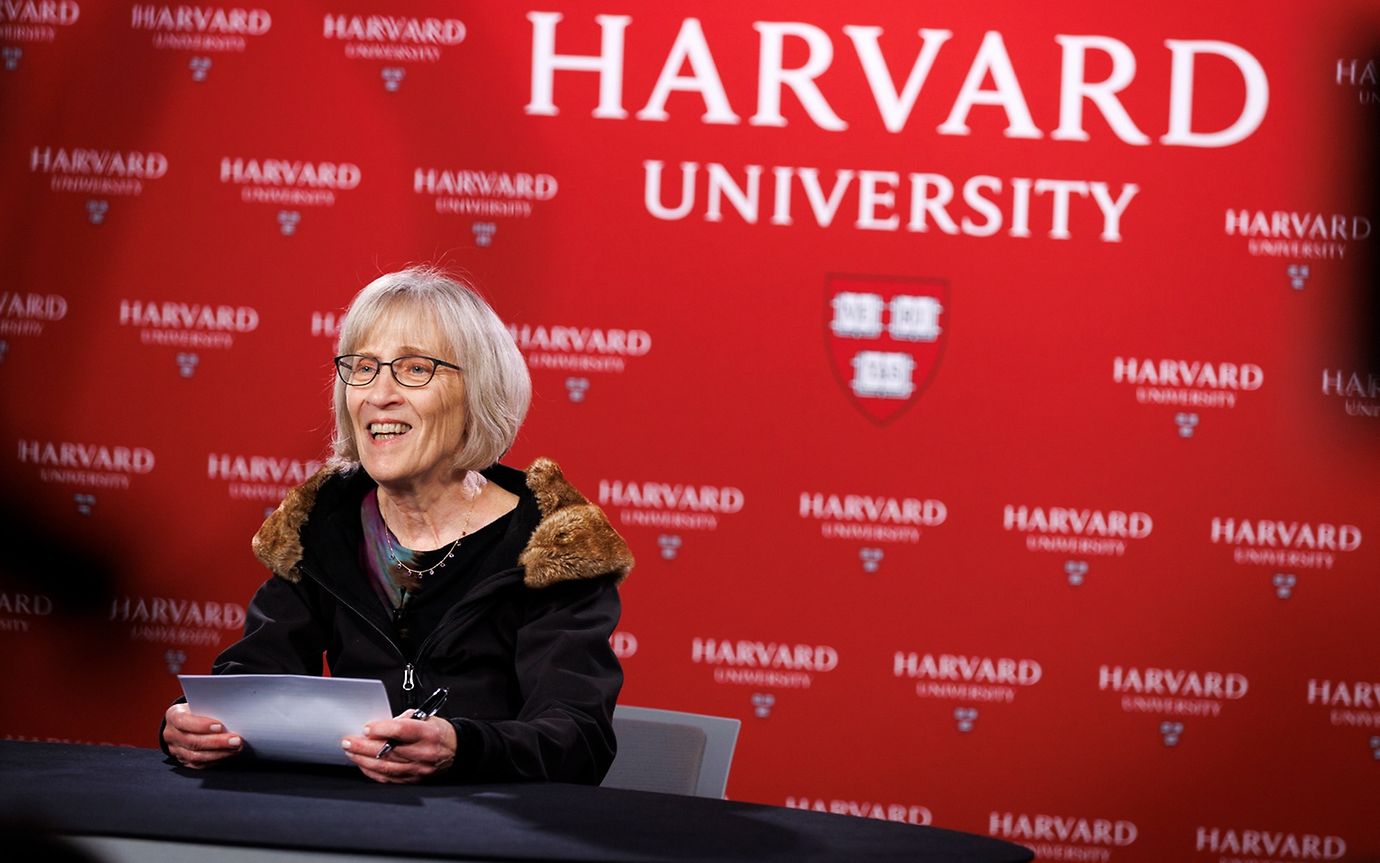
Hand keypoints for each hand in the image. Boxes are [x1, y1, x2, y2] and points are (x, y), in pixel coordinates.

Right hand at [163, 703, 242, 767]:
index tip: (220, 726)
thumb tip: (232, 712)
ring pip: (196, 756)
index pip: (184, 722)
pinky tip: (229, 754)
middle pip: (192, 741)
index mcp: (174, 715)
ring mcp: (176, 749)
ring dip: (219, 753)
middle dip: (217, 742)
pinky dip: (216, 760)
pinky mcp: (184, 761)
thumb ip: (211, 707)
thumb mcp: (201, 703)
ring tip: (236, 748)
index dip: (201, 725)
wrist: (188, 721)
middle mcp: (171, 734)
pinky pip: (200, 764)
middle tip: (236, 740)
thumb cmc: (199, 709)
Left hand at [341, 712, 456, 783]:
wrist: (457, 750)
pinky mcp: (414, 780)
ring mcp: (418, 769)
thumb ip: (403, 720)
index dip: (382, 729)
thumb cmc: (438, 731)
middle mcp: (424, 753)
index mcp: (429, 733)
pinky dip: (373, 772)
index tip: (366, 728)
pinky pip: (389, 778)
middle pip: (389, 751)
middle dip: (364, 746)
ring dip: (364, 760)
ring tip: (351, 752)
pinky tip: (363, 765)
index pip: (402, 731)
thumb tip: (380, 726)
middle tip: (348, 741)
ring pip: (386, 767)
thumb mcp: (426, 717)